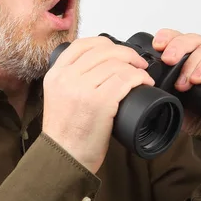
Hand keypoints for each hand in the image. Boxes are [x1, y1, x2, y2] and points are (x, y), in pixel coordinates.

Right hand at [42, 36, 155, 173]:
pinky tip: (144, 82)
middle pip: (103, 51)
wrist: (65, 157)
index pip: (81, 45)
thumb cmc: (66, 132)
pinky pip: (125, 80)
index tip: (117, 50)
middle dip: (126, 53)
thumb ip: (71, 79)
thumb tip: (99, 66)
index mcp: (55, 74)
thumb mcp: (58, 96)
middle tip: (138, 62)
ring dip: (136, 67)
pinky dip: (139, 78)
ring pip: (117, 64)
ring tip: (143, 75)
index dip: (104, 43)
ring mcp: (83, 89)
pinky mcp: (100, 102)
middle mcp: (67, 78)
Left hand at [151, 28, 200, 136]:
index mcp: (187, 56)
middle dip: (178, 47)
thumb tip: (140, 89)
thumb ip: (158, 92)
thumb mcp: (172, 101)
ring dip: (193, 62)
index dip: (167, 36)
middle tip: (168, 60)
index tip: (157, 45)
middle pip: (192, 39)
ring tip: (184, 82)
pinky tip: (199, 78)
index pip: (177, 37)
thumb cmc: (195, 113)